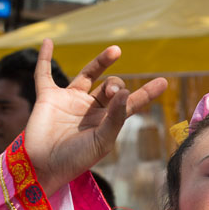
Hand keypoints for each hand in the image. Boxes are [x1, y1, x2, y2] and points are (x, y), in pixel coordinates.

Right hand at [23, 40, 166, 197]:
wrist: (44, 167)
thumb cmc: (76, 159)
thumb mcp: (102, 141)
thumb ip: (115, 117)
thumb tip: (125, 90)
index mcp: (107, 122)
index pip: (130, 103)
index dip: (146, 93)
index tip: (164, 82)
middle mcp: (91, 109)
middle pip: (111, 87)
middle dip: (116, 85)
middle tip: (111, 92)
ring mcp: (70, 101)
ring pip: (88, 74)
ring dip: (102, 62)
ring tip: (116, 51)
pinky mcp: (49, 98)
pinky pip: (44, 75)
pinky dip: (44, 59)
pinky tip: (48, 42)